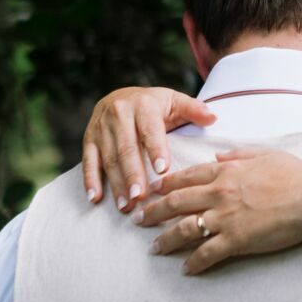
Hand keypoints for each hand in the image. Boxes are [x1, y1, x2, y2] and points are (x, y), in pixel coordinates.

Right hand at [82, 87, 215, 210]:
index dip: (156, 149)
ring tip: (126, 205)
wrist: (121, 96)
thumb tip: (213, 117)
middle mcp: (119, 114)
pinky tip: (95, 198)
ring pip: (108, 158)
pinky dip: (90, 180)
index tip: (163, 171)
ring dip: (116, 183)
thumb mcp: (175, 102)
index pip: (150, 130)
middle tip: (140, 197)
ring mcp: (101, 127)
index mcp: (143, 105)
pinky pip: (88, 160)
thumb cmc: (155, 105)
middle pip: (126, 148)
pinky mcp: (88, 138)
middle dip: (133, 174)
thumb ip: (193, 110)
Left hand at [135, 149, 301, 273]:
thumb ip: (238, 154)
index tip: (152, 191)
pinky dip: (194, 263)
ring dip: (165, 240)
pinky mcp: (235, 240)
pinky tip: (186, 270)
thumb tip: (218, 154)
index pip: (186, 177)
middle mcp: (218, 193)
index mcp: (226, 171)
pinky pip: (207, 254)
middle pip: (175, 203)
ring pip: (183, 229)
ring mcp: (225, 217)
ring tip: (154, 249)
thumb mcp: (265, 154)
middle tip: (137, 220)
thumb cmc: (295, 175)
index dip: (165, 184)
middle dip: (152, 212)